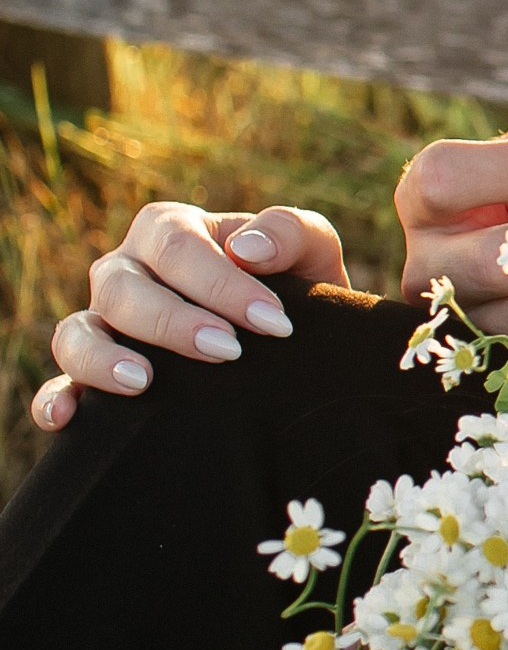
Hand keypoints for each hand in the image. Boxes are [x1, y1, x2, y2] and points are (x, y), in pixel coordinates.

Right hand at [33, 200, 347, 430]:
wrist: (292, 344)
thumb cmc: (294, 290)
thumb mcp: (309, 254)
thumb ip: (291, 233)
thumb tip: (248, 250)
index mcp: (170, 232)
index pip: (178, 246)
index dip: (222, 283)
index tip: (275, 323)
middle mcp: (126, 272)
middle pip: (122, 286)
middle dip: (175, 321)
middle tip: (229, 351)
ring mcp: (103, 324)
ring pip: (78, 332)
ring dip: (104, 356)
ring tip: (144, 381)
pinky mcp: (94, 375)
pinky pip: (61, 384)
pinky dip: (56, 398)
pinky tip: (68, 417)